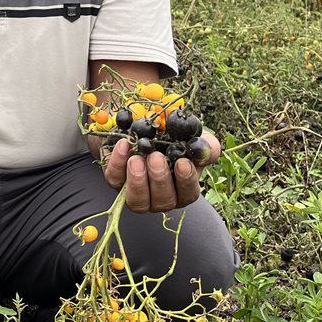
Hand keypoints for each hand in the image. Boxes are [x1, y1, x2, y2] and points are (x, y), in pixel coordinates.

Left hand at [101, 131, 220, 212]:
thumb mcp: (190, 135)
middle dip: (160, 179)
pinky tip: (124, 145)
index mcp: (181, 187)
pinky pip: (115, 179)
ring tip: (137, 158)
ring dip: (138, 181)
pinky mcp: (115, 181)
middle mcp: (160, 196)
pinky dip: (118, 163)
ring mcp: (136, 192)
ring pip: (138, 201)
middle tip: (155, 157)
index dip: (186, 181)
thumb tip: (206, 150)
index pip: (188, 193)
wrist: (139, 120)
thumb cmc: (169, 133)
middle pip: (163, 201)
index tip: (183, 163)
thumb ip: (204, 145)